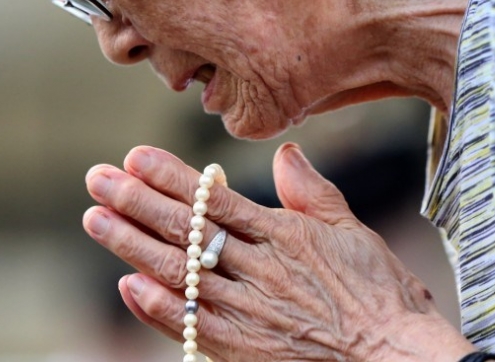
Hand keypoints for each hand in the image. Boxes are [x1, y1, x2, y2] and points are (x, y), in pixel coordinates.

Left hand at [83, 143, 472, 361]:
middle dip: (136, 202)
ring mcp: (248, 311)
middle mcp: (260, 270)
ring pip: (180, 273)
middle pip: (186, 231)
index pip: (214, 200)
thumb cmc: (383, 297)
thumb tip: (286, 153)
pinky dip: (156, 308)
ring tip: (96, 220)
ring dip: (132, 246)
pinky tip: (128, 286)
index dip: (171, 177)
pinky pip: (192, 325)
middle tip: (97, 179)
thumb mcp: (353, 231)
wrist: (398, 359)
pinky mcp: (243, 350)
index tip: (134, 157)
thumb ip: (313, 192)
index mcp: (285, 235)